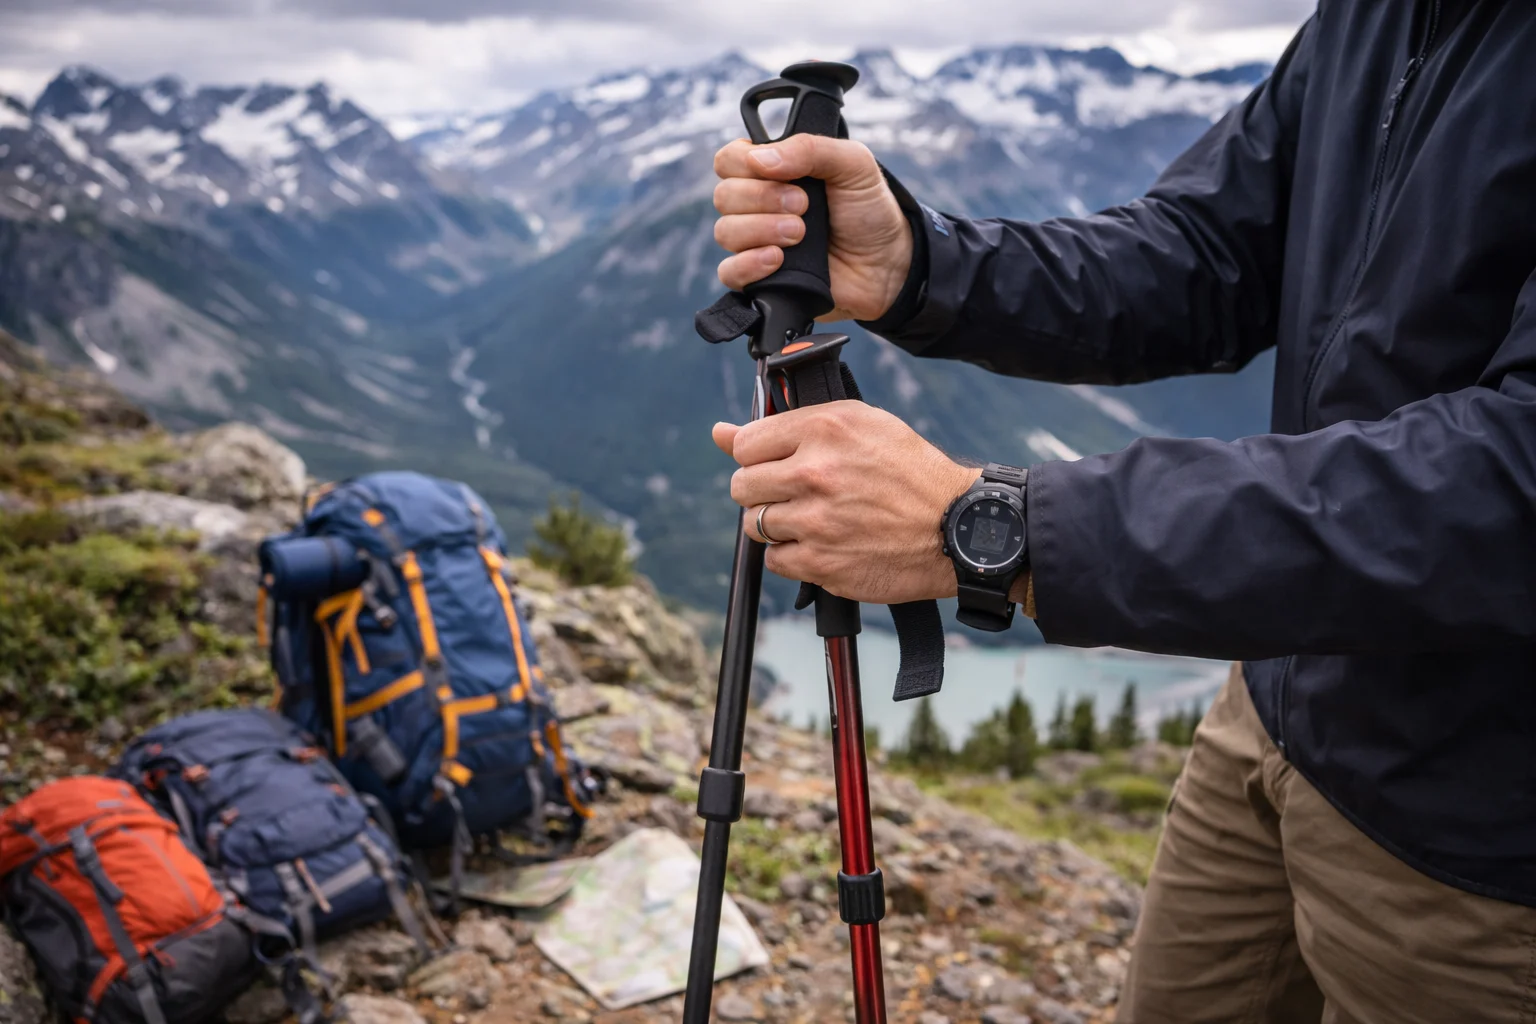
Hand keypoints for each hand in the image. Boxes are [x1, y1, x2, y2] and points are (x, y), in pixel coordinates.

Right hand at [712, 135, 912, 322]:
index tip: (781, 172)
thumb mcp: (853, 164)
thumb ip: (810, 148)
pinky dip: (749, 265)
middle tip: (804, 207)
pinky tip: (777, 260)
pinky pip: (729, 273)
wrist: (887, 265)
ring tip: (800, 235)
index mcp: (772, 172)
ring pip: (725, 232)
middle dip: (764, 199)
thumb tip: (760, 158)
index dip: (745, 164)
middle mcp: (757, 205)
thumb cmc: (869, 211)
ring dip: (761, 230)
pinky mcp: (760, 278)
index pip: (728, 160)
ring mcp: (756, 243)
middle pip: (724, 196)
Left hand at [713, 402, 977, 603]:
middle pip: (742, 486)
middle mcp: (814, 473)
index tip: (775, 463)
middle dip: (761, 491)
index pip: (745, 444)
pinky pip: (776, 560)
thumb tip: (720, 433)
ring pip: (755, 525)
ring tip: (814, 519)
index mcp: (823, 429)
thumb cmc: (910, 472)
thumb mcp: (859, 425)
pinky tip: (823, 543)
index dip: (757, 455)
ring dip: (776, 525)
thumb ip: (787, 426)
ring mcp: (815, 522)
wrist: (958, 527)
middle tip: (795, 494)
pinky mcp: (822, 564)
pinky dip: (792, 555)